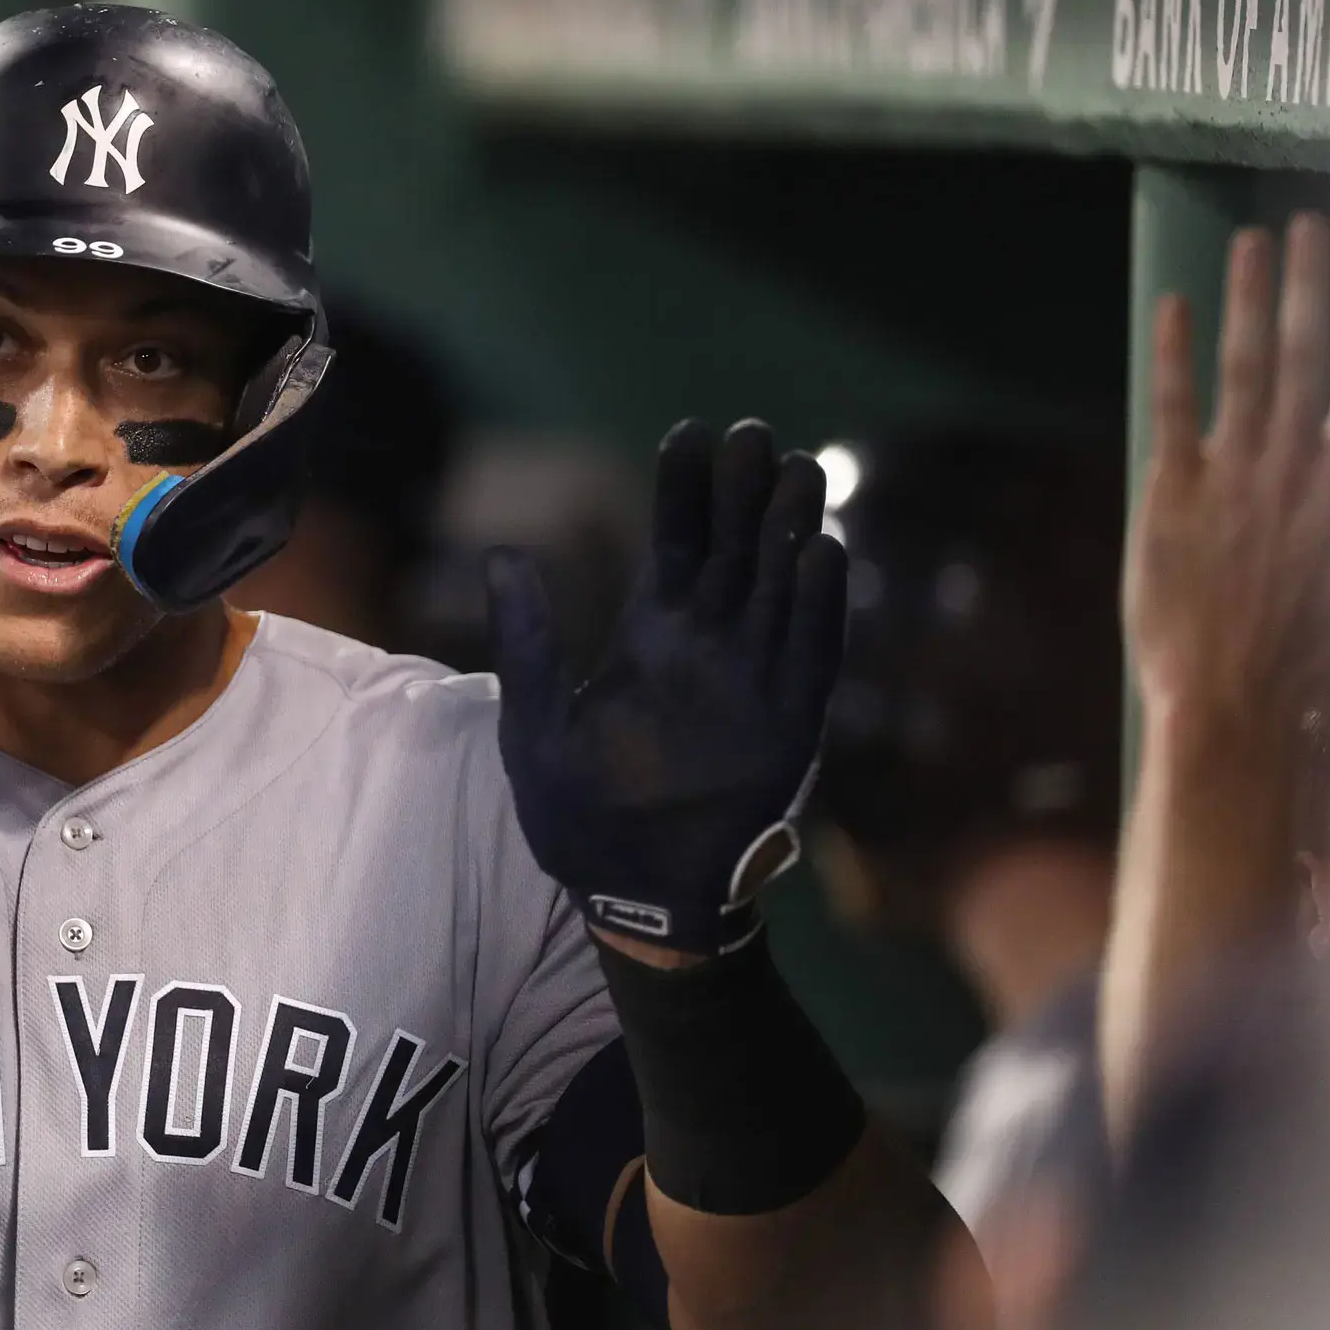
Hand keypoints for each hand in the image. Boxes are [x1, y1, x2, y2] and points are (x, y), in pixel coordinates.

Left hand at [488, 419, 847, 961]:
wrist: (633, 897)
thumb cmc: (577, 818)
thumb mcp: (534, 727)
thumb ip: (530, 643)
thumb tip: (505, 553)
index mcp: (652, 638)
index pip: (678, 545)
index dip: (687, 491)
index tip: (693, 432)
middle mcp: (711, 648)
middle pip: (738, 551)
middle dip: (747, 493)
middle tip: (754, 433)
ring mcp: (754, 682)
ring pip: (781, 589)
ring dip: (791, 532)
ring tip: (797, 472)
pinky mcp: (788, 725)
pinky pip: (810, 655)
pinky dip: (819, 607)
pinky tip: (824, 553)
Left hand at [1129, 214, 1329, 733]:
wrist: (1228, 696)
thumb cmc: (1309, 651)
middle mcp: (1291, 468)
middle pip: (1305, 358)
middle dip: (1310, 287)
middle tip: (1310, 224)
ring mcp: (1228, 476)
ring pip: (1243, 368)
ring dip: (1248, 301)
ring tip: (1252, 242)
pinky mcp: (1169, 492)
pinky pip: (1171, 409)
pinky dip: (1173, 355)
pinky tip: (1172, 306)